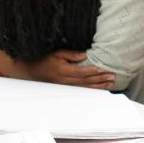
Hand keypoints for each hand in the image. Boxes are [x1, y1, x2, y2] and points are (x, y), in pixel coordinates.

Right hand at [0, 50, 115, 89]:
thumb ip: (71, 54)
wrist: (31, 71)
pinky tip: (100, 88)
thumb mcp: (56, 53)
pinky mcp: (66, 88)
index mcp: (63, 71)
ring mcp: (66, 86)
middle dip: (100, 80)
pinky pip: (81, 90)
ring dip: (98, 86)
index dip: (93, 71)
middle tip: (112, 77)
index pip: (81, 72)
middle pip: (86, 81)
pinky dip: (91, 89)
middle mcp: (65, 81)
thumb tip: (85, 55)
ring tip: (110, 83)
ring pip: (85, 87)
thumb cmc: (44, 59)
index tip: (103, 69)